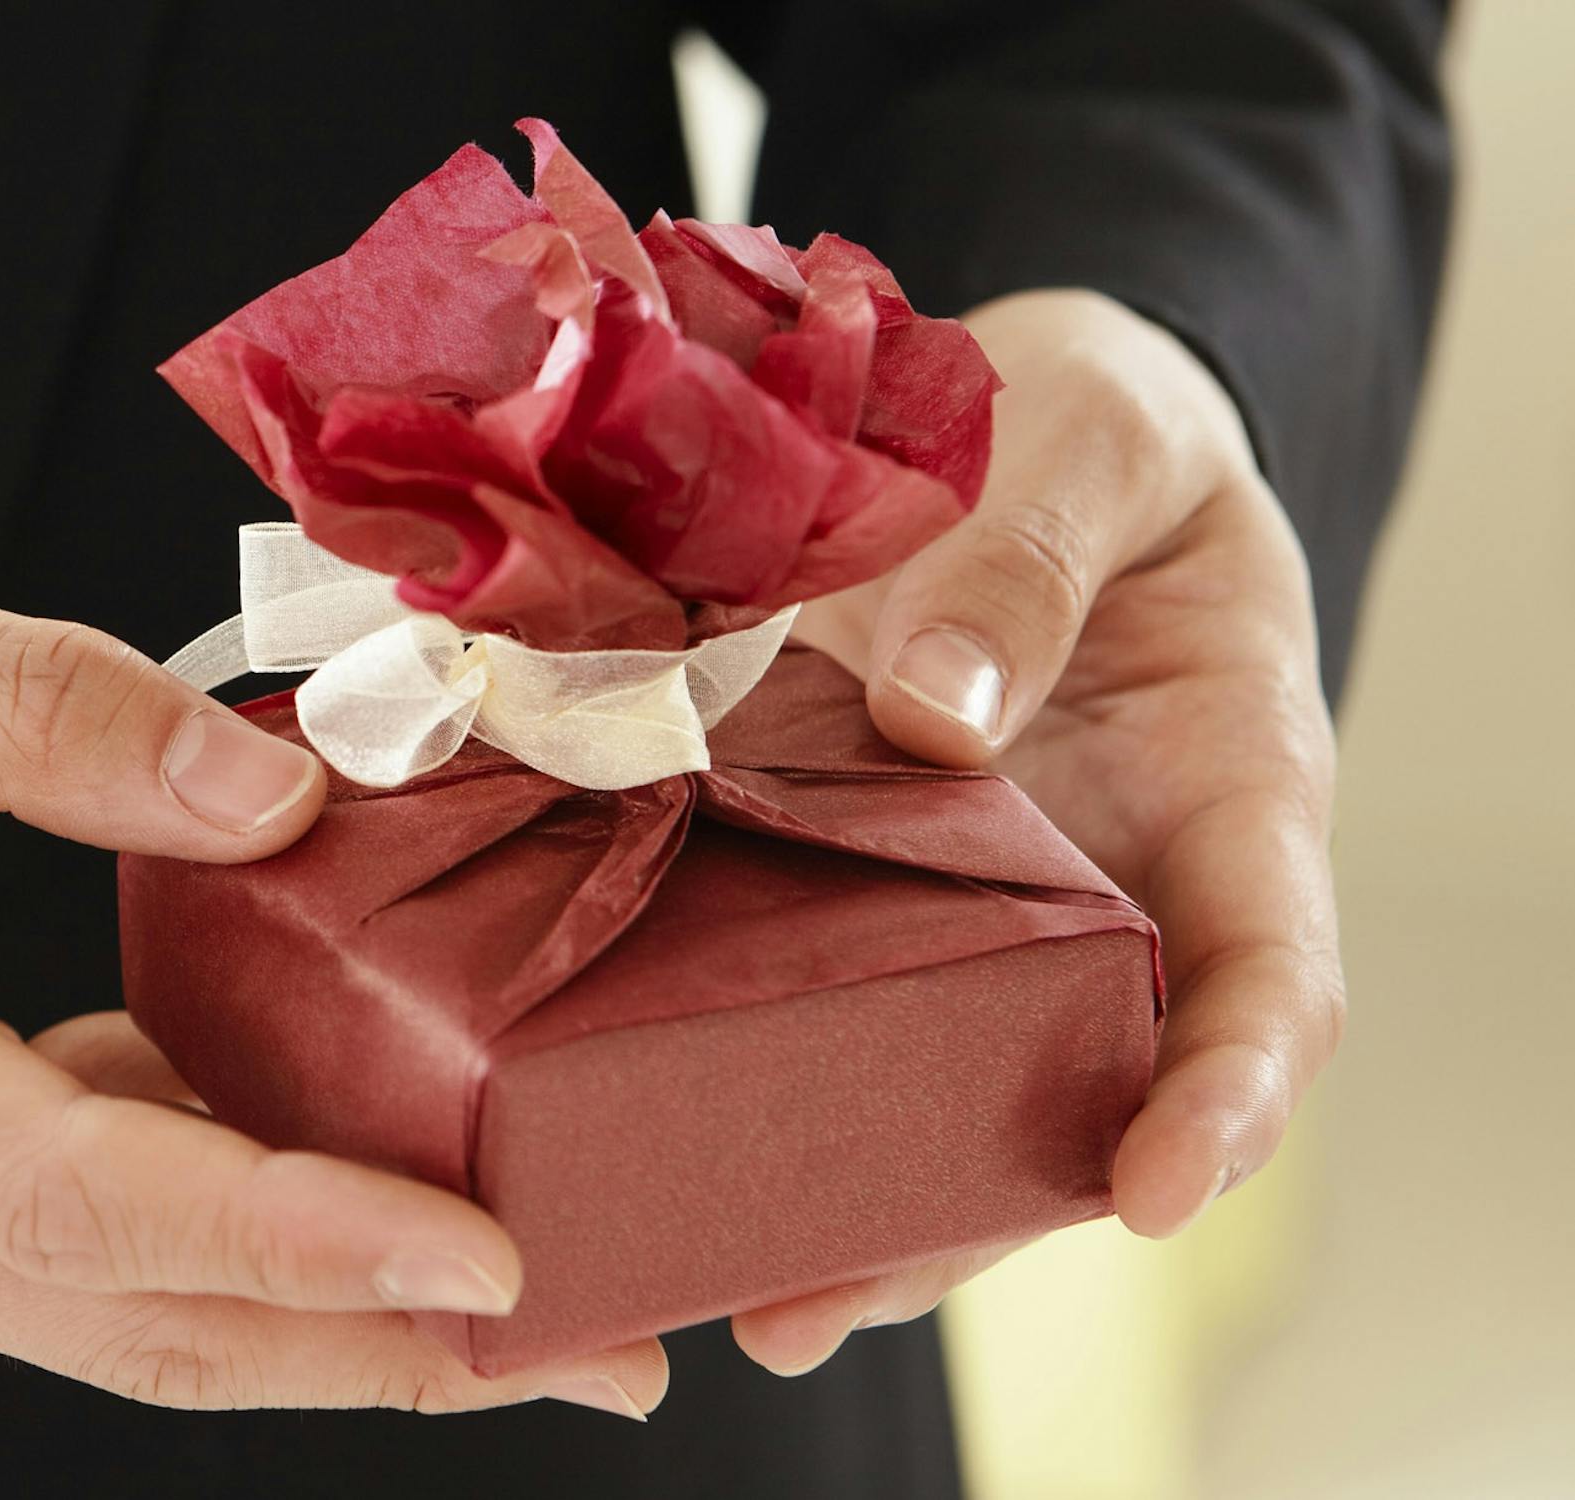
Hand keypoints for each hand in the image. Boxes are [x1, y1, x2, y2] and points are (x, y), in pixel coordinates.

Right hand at [0, 508, 665, 1419]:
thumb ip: (27, 706)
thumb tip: (259, 794)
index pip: (64, 1191)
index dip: (285, 1235)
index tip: (477, 1256)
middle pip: (122, 1313)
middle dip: (369, 1342)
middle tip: (592, 1338)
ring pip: (103, 1306)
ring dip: (314, 1312)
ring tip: (511, 1298)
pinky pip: (54, 1229)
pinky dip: (207, 1225)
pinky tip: (330, 1171)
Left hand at [735, 290, 1342, 1372]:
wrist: (1003, 414)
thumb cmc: (1094, 424)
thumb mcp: (1094, 439)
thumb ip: (1033, 554)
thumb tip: (940, 717)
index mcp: (1222, 792)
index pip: (1265, 980)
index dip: (1222, 1096)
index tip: (1158, 1183)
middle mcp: (1096, 881)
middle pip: (1059, 1088)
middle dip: (958, 1211)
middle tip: (824, 1294)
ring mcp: (959, 891)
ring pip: (916, 1068)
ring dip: (827, 1179)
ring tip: (718, 1274)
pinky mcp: (830, 861)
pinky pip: (790, 966)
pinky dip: (722, 1038)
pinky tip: (624, 1098)